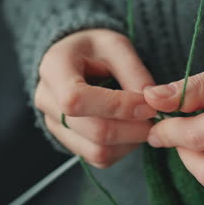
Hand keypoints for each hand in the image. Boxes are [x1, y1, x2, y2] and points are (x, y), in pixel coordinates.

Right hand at [35, 29, 155, 167]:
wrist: (75, 59)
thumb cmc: (96, 49)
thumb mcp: (116, 46)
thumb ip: (134, 72)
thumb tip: (152, 103)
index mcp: (54, 68)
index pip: (78, 99)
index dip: (118, 106)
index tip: (149, 105)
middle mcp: (47, 100)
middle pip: (93, 131)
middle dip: (133, 129)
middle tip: (156, 118)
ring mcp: (54, 125)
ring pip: (97, 151)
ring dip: (130, 142)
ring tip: (144, 122)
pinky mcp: (67, 141)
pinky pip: (98, 158)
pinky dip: (122, 149)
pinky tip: (130, 130)